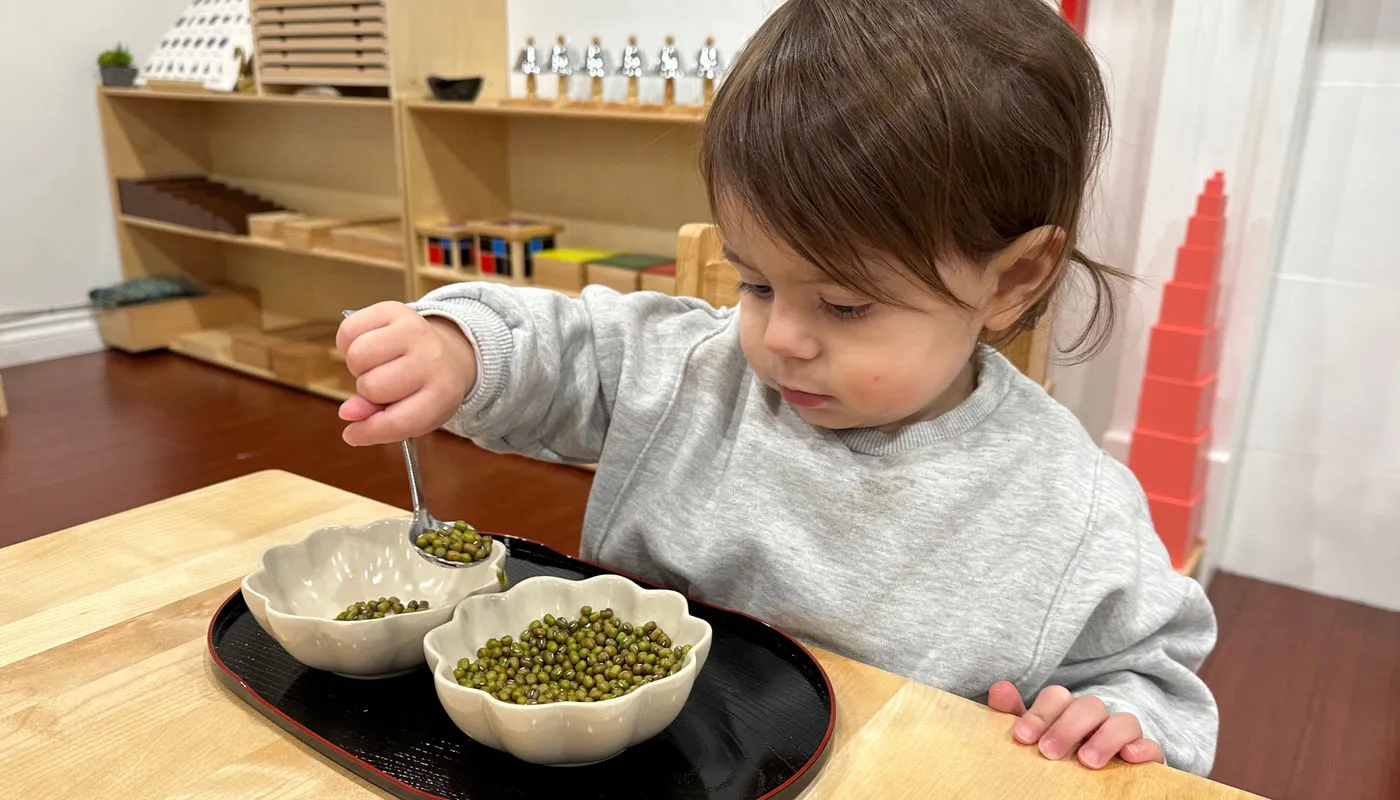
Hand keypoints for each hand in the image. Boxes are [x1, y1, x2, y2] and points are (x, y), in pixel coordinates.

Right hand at [336, 302, 477, 445]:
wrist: (447, 353)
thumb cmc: (424, 389)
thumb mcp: (412, 412)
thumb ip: (380, 419)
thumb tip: (347, 413)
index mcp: (442, 394)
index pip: (398, 422)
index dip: (369, 431)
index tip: (353, 434)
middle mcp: (432, 359)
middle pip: (372, 386)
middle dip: (369, 390)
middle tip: (382, 383)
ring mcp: (414, 330)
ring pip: (358, 356)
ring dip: (358, 365)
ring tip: (376, 365)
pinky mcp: (395, 309)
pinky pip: (348, 330)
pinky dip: (348, 341)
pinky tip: (368, 346)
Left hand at [988, 681, 1164, 768]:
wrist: (1086, 791)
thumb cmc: (1056, 760)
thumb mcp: (1034, 740)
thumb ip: (1015, 718)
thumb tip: (1000, 689)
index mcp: (1066, 713)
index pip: (1057, 697)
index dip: (1040, 713)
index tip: (1023, 738)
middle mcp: (1096, 720)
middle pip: (1089, 705)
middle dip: (1067, 727)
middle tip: (1048, 752)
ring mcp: (1122, 737)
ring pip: (1124, 720)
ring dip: (1104, 737)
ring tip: (1086, 761)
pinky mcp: (1146, 758)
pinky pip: (1153, 746)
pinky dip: (1143, 748)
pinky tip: (1129, 757)